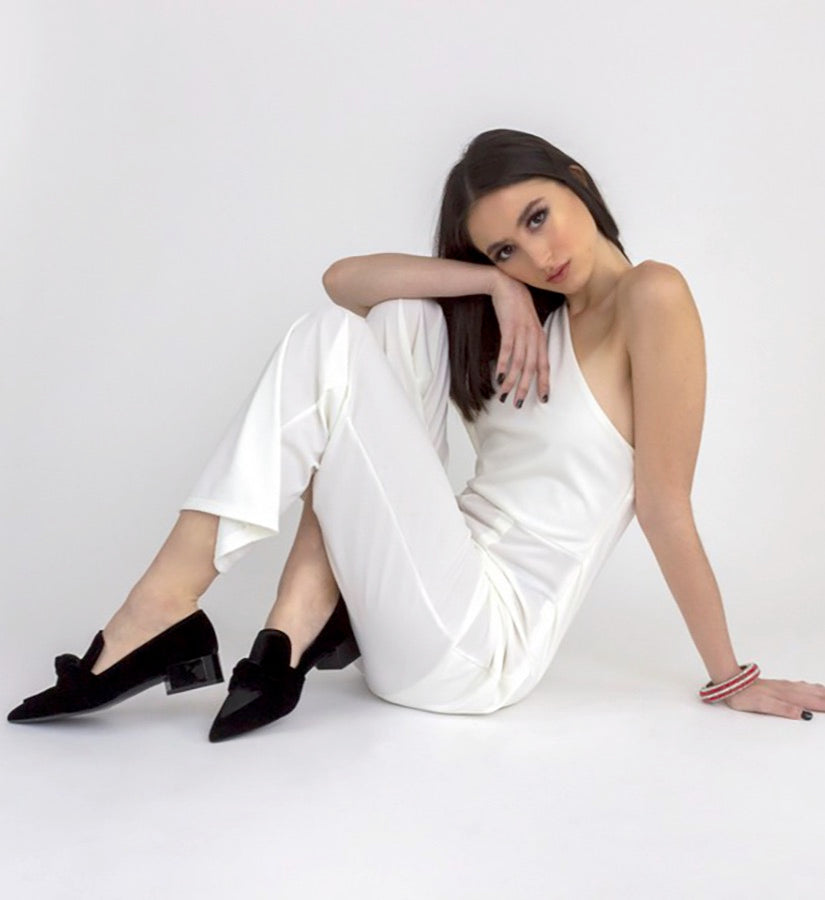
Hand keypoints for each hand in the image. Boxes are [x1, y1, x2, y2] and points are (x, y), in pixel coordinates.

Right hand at [489, 271, 550, 407]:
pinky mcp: (509, 326)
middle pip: (532, 367)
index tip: (543, 399)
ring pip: (520, 362)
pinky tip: (499, 377)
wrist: (505, 283)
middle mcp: (534, 336)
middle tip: (518, 403)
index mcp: (539, 336)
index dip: (544, 382)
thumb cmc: (515, 305)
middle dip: (525, 387)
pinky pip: (507, 349)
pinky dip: (504, 364)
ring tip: (504, 394)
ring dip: (512, 381)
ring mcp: (522, 331)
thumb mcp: (526, 324)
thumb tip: (525, 360)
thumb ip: (528, 341)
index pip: (544, 364)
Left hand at [723, 677, 824, 718]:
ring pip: (807, 688)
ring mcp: (783, 686)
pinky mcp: (777, 685)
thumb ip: (784, 709)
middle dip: (824, 698)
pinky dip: (810, 687)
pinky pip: (799, 686)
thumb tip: (804, 714)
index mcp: (786, 695)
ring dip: (820, 692)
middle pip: (813, 694)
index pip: (812, 702)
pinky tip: (809, 687)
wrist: (732, 682)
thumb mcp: (763, 705)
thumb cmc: (745, 695)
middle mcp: (787, 689)